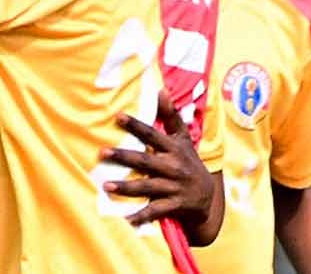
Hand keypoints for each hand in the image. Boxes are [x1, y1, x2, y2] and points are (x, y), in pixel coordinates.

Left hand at [100, 90, 214, 228]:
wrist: (207, 198)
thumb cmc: (189, 163)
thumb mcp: (183, 139)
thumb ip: (171, 116)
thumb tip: (161, 90)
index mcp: (174, 149)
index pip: (153, 135)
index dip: (136, 126)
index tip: (118, 117)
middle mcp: (174, 167)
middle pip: (146, 161)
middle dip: (124, 156)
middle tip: (102, 152)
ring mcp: (174, 187)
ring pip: (148, 187)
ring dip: (127, 187)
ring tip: (106, 185)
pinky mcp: (174, 206)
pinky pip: (156, 211)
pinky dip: (141, 216)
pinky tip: (126, 220)